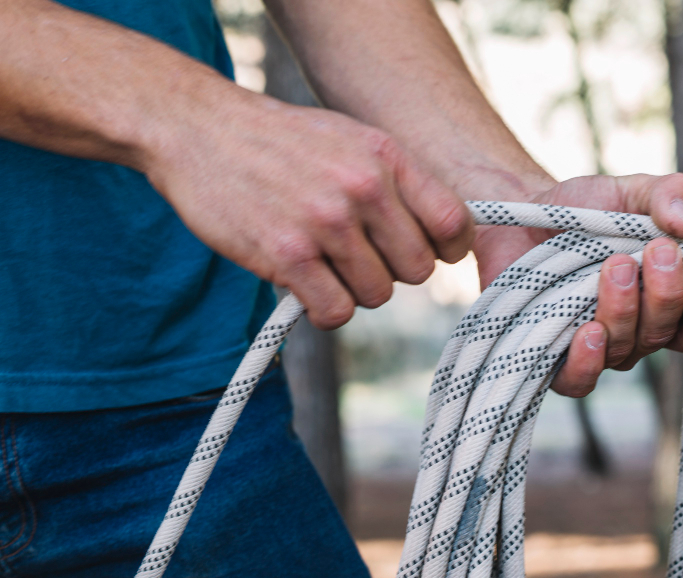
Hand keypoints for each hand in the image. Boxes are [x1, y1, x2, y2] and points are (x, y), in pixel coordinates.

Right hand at [145, 92, 475, 328]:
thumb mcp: (351, 140)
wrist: (197, 127)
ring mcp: (325, 221)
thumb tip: (446, 235)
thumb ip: (398, 182)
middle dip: (391, 272)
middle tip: (357, 257)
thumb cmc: (280, 142)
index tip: (425, 252)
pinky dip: (323, 309)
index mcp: (385, 157)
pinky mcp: (287, 255)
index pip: (454, 223)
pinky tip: (304, 285)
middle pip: (417, 270)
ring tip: (323, 264)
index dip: (446, 249)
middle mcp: (362, 187)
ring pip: (377, 294)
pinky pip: (335, 312)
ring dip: (352, 290)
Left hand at [473, 173, 682, 396]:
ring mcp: (598, 350)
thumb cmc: (583, 210)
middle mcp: (636, 332)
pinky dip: (587, 362)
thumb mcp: (631, 192)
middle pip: (662, 334)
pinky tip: (588, 332)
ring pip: (624, 352)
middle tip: (656, 251)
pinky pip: (579, 382)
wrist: (521, 215)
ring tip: (613, 267)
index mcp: (663, 300)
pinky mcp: (555, 362)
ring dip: (624, 310)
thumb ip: (668, 194)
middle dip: (665, 295)